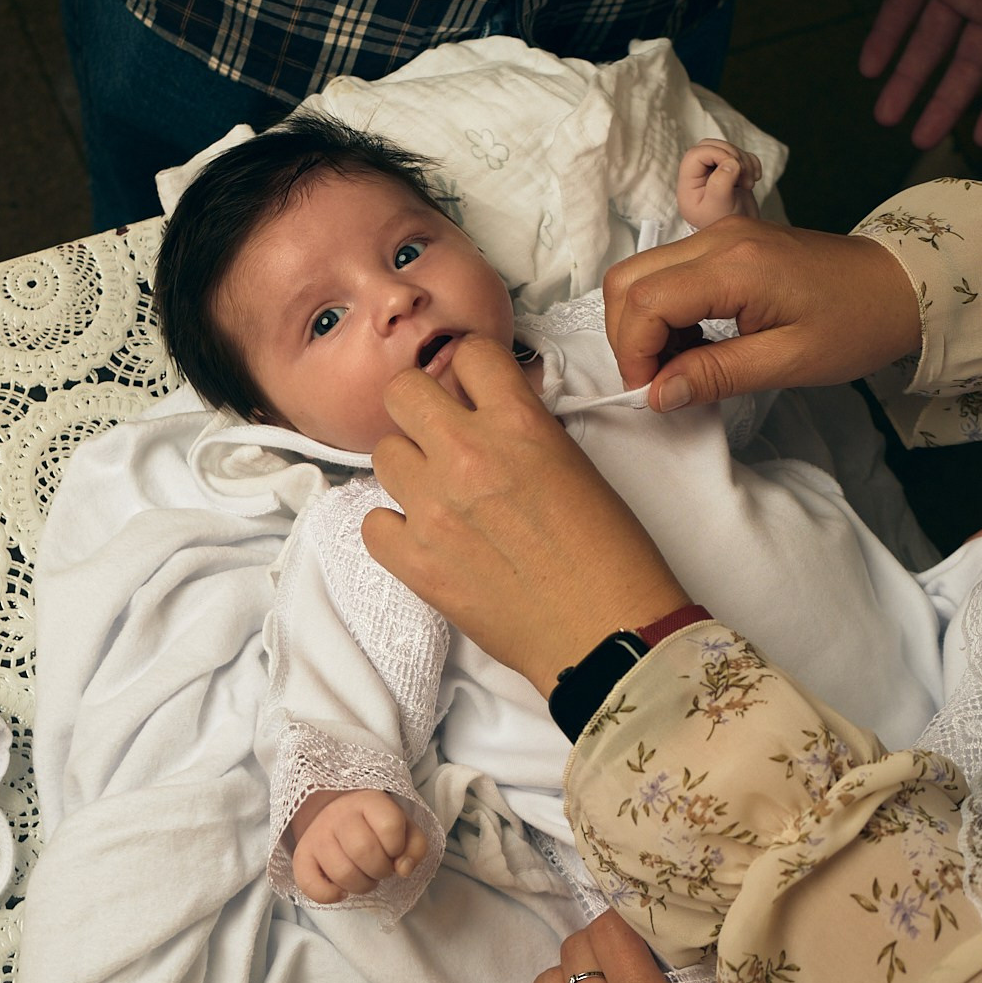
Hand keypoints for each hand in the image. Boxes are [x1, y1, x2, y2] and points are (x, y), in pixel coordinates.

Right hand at [288, 789, 428, 904]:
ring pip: (342, 873)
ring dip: (361, 885)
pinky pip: (310, 885)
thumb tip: (403, 869)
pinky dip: (329, 896)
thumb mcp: (404, 828)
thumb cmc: (376, 825)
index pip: (389, 826)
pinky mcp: (301, 856)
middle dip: (381, 870)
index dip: (397, 847)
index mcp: (368, 801)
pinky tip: (341, 890)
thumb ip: (415, 847)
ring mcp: (317, 835)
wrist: (336, 811)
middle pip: (364, 851)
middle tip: (380, 868)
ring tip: (364, 877)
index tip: (394, 849)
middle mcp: (339, 814)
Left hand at [363, 339, 691, 693]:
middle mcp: (467, 455)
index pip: (469, 353)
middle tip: (438, 435)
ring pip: (383, 454)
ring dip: (408, 469)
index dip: (470, 372)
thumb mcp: (572, 463)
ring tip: (439, 495)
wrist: (605, 629)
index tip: (470, 390)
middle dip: (420, 409)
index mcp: (518, 424)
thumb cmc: (608, 553)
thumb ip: (520, 429)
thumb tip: (487, 416)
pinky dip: (393, 528)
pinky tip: (424, 538)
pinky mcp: (416, 560)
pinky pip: (372, 522)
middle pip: (402, 391)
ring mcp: (434, 508)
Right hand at [602, 216, 919, 409]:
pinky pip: (666, 271)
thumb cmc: (856, 324)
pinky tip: (693, 342)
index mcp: (735, 266)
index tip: (651, 392)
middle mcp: (718, 238)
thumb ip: (716, 375)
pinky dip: (661, 311)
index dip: (633, 353)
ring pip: (639, 273)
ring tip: (679, 365)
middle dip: (626, 337)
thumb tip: (657, 394)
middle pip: (627, 279)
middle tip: (657, 381)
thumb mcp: (789, 362)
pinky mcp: (724, 241)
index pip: (645, 301)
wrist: (899, 285)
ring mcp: (719, 234)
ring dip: (642, 325)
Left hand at [676, 138, 761, 229]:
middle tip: (744, 175)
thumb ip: (720, 184)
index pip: (695, 154)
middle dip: (732, 154)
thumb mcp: (719, 208)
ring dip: (744, 160)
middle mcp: (698, 177)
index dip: (716, 154)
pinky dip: (751, 162)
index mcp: (688, 185)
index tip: (734, 167)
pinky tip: (754, 179)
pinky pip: (740, 156)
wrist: (740, 240)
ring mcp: (714, 174)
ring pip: (726, 149)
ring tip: (749, 183)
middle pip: (710, 146)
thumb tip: (730, 162)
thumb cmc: (724, 229)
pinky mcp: (730, 174)